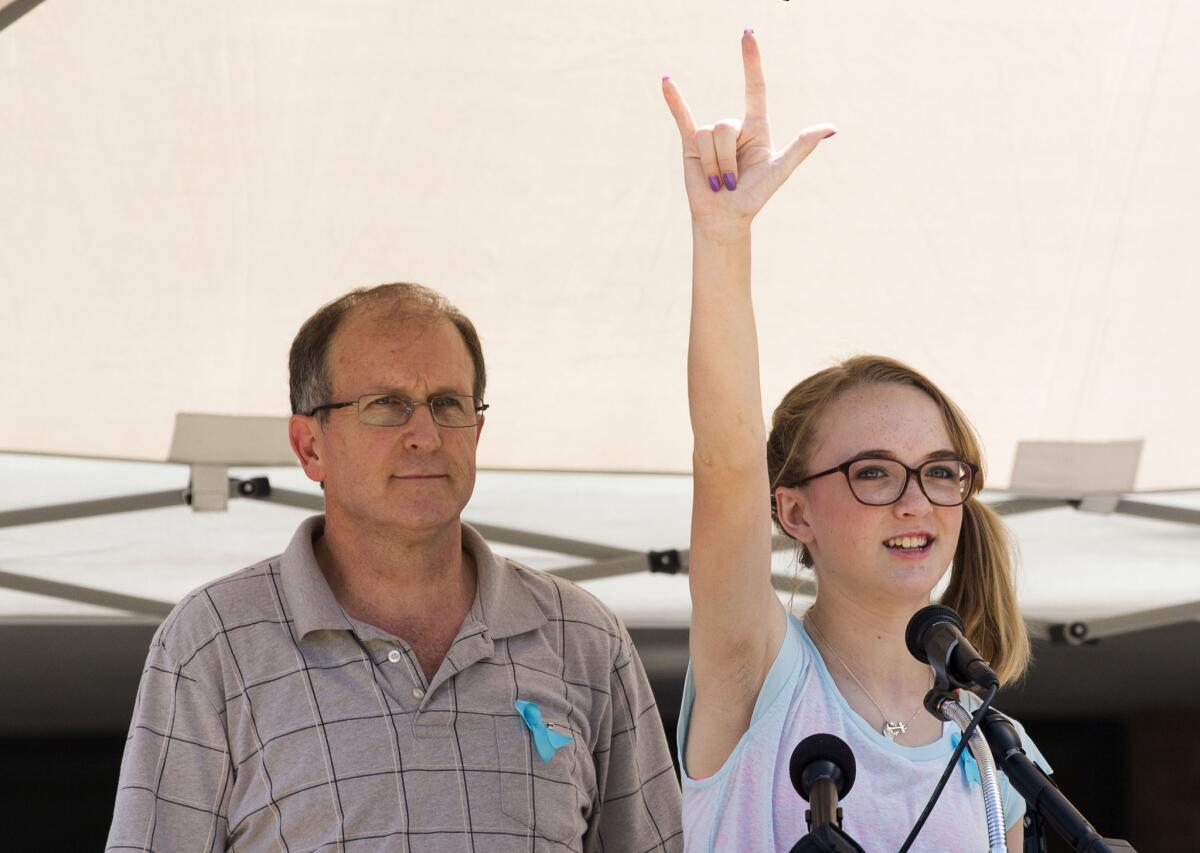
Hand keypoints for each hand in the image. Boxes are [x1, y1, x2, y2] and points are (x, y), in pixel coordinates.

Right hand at [662, 30, 835, 224]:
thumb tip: (830, 128)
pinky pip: (682, 117)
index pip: (755, 88)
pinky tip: (666, 81)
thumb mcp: (780, 171)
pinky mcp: (691, 144)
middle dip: (726, 159)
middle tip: (731, 182)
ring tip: (718, 183)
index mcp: (757, 128)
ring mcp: (711, 135)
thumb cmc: (754, 197)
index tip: (747, 35)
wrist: (724, 218)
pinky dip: (674, 100)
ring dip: (712, 166)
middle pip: (725, 126)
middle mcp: (734, 127)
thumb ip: (801, 147)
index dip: (751, 62)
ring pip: (707, 136)